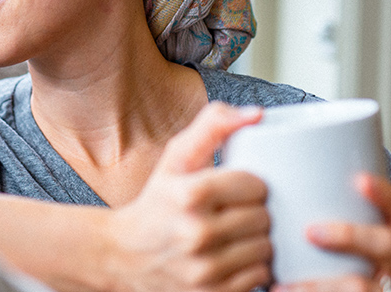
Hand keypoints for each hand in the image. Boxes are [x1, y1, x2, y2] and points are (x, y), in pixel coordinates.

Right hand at [105, 102, 271, 291]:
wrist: (125, 254)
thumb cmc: (158, 202)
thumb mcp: (176, 157)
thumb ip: (213, 125)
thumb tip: (256, 115)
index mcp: (189, 194)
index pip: (256, 185)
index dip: (252, 185)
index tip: (239, 188)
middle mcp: (197, 234)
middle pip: (264, 218)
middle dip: (255, 213)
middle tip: (237, 212)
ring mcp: (205, 270)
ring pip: (266, 249)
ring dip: (257, 241)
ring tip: (237, 235)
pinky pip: (259, 278)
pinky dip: (252, 268)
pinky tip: (234, 258)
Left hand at [273, 174, 390, 291]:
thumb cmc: (379, 259)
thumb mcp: (380, 234)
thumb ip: (351, 211)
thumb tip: (297, 175)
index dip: (387, 195)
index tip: (361, 179)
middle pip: (388, 246)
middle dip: (349, 236)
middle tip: (310, 231)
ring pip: (366, 288)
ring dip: (321, 286)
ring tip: (286, 287)